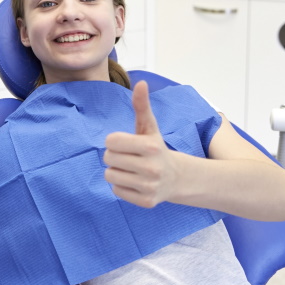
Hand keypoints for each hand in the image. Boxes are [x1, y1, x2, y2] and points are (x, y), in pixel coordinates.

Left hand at [103, 81, 179, 207]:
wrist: (176, 178)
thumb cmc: (156, 148)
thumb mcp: (149, 127)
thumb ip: (142, 106)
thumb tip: (141, 83)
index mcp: (151, 146)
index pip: (111, 141)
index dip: (115, 141)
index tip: (127, 143)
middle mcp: (151, 167)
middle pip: (108, 158)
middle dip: (114, 156)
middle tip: (129, 157)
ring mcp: (149, 186)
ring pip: (110, 176)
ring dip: (116, 171)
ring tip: (131, 169)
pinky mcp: (146, 201)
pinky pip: (116, 191)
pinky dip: (122, 186)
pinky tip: (135, 182)